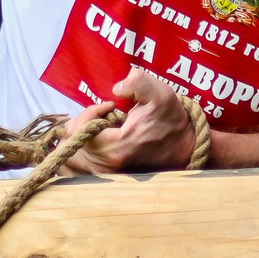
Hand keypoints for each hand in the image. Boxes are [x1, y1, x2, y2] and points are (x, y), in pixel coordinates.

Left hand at [65, 69, 203, 173]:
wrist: (185, 145)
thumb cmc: (171, 119)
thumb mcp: (160, 93)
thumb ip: (138, 82)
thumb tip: (117, 89)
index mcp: (116, 146)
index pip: (79, 131)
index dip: (90, 113)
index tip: (111, 106)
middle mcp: (108, 165)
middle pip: (73, 142)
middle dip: (85, 122)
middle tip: (106, 113)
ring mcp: (107, 173)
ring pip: (75, 153)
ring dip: (83, 134)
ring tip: (102, 124)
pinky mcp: (108, 175)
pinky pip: (81, 162)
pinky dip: (84, 147)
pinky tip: (100, 136)